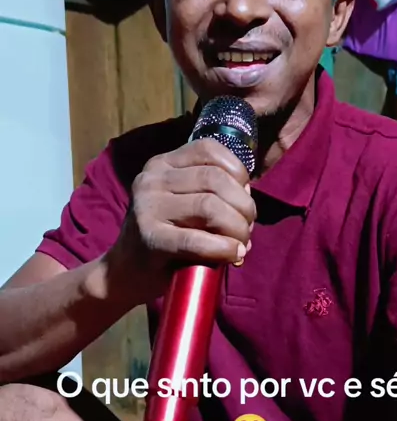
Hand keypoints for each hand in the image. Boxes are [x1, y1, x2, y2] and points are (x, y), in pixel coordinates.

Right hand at [106, 138, 255, 301]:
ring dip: (237, 228)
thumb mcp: (183, 202)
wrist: (125, 271)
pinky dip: (223, 248)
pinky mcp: (150, 238)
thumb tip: (247, 195)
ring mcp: (148, 207)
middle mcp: (152, 179)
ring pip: (210, 206)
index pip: (209, 150)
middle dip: (243, 206)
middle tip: (246, 229)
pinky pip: (196, 239)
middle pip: (215, 179)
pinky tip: (234, 255)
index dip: (237, 172)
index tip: (244, 196)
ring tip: (241, 245)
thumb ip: (210, 191)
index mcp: (162, 164)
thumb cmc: (165, 235)